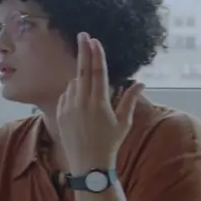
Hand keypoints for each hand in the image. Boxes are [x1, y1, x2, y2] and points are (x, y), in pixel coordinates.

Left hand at [55, 33, 145, 173]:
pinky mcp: (59, 113)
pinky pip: (66, 95)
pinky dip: (73, 93)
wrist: (87, 165)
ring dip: (81, 80)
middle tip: (82, 35)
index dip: (96, 55)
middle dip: (83, 51)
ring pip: (74, 84)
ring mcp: (68, 107)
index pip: (97, 72)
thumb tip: (140, 83)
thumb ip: (129, 99)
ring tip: (92, 97)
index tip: (94, 40)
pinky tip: (81, 103)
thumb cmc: (109, 144)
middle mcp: (81, 102)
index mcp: (98, 102)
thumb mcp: (123, 122)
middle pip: (82, 70)